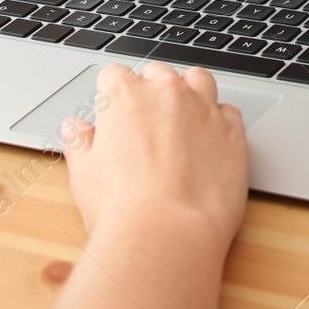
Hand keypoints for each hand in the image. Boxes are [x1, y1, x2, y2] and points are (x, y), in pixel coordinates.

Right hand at [51, 63, 248, 308]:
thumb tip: (74, 128)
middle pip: (158, 74)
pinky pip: (228, 112)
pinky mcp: (233, 130)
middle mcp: (166, 92)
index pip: (115, 75)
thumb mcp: (84, 174)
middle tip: (146, 125)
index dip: (112, 95)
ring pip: (198, 80)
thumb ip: (80, 143)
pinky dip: (219, 122)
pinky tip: (210, 144)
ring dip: (190, 93)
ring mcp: (203, 108)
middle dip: (152, 91)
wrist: (167, 235)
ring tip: (182, 123)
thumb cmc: (121, 209)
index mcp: (124, 96)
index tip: (113, 114)